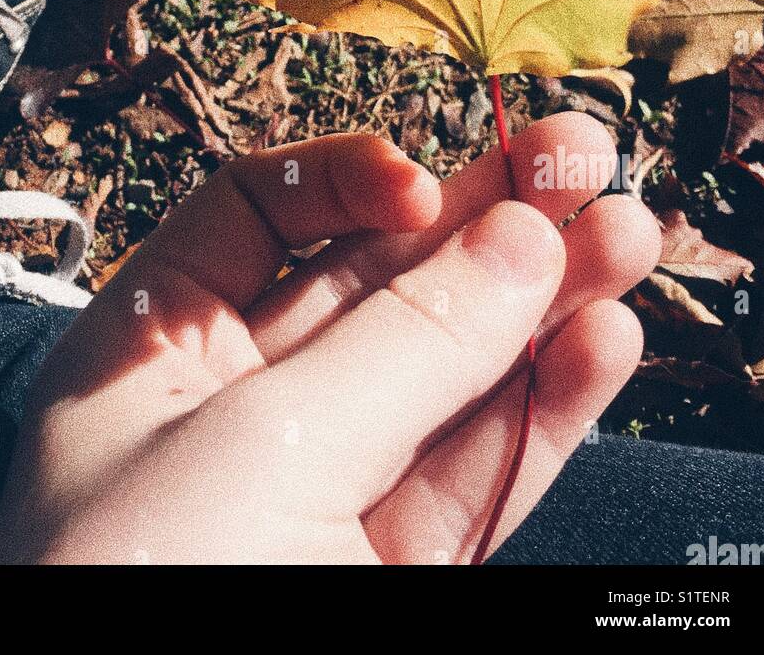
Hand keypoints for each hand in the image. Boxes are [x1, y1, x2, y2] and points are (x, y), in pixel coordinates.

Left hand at [0, 114, 659, 564]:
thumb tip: (513, 243)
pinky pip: (478, 470)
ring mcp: (322, 494)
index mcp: (153, 355)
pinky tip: (597, 345)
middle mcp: (237, 412)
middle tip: (576, 160)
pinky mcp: (393, 569)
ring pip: (446, 375)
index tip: (424, 185)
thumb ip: (399, 346)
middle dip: (480, 222)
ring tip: (623, 237)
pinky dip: (543, 409)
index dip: (344, 183)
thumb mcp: (260, 450)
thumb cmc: (140, 602)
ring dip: (540, 305)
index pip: (253, 216)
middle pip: (374, 283)